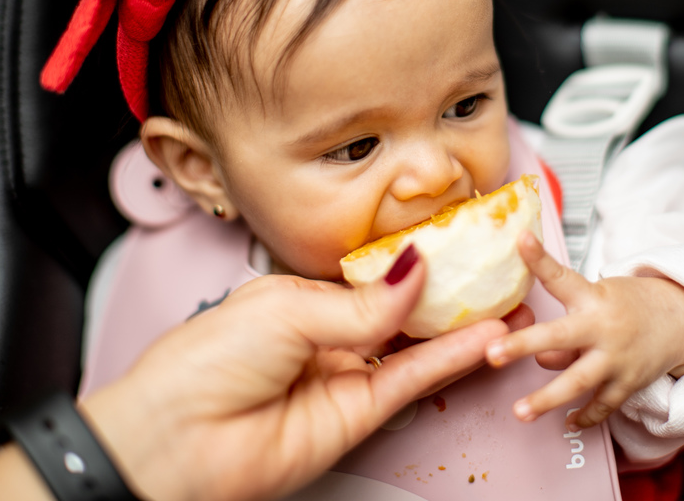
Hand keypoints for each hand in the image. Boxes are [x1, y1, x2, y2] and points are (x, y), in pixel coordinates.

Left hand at [80, 245, 510, 500]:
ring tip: (507, 301)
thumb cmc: (202, 366)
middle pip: (401, 308)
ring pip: (416, 342)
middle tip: (493, 269)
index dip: (415, 260)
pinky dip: (451, 358)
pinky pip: (413, 378)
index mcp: (300, 297)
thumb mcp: (285, 309)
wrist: (176, 443)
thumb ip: (362, 301)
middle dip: (449, 291)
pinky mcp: (358, 412)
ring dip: (462, 325)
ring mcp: (345, 372)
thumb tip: (415, 268)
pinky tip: (483, 338)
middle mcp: (327, 334)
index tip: (456, 241)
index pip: (372, 274)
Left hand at [484, 231, 683, 428]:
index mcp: (591, 298)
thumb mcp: (597, 301)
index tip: (521, 239)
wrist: (679, 320)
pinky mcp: (628, 383)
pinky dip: (584, 416)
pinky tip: (567, 422)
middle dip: (523, 345)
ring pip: (578, 382)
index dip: (539, 258)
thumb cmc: (626, 307)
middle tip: (491, 353)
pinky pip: (602, 406)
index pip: (561, 276)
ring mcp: (615, 357)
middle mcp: (601, 327)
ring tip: (519, 412)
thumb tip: (540, 357)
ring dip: (546, 399)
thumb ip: (565, 327)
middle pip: (559, 336)